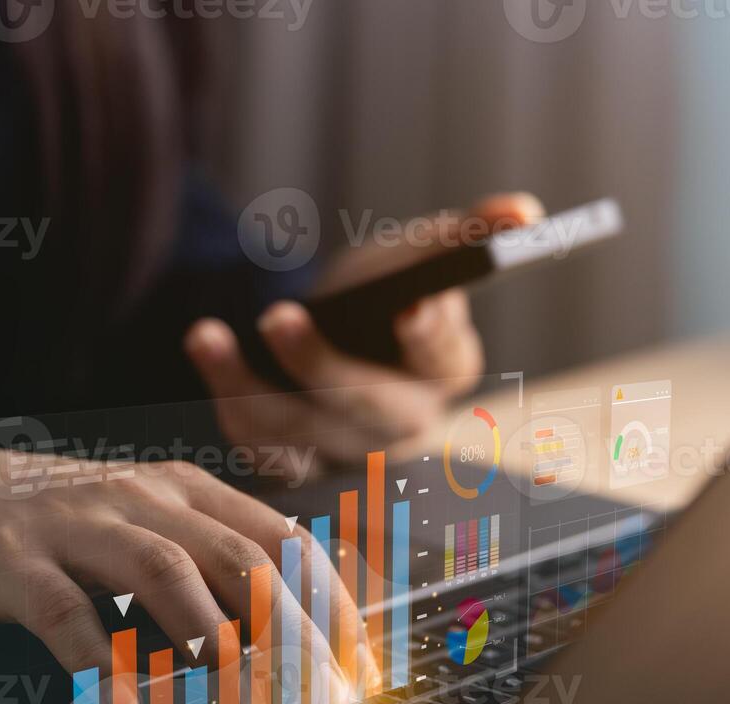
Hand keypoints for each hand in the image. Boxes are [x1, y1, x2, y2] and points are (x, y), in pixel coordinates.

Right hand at [0, 441, 377, 703]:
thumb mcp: (149, 525)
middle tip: (318, 692)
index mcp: (186, 492)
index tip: (358, 662)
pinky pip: (65, 612)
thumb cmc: (65, 526)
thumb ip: (214, 564)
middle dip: (290, 628)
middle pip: (238, 555)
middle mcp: (143, 499)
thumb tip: (294, 630)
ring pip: (163, 568)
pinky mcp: (17, 563)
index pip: (283, 537)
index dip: (328, 601)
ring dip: (209, 631)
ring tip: (239, 684)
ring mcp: (79, 526)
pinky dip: (98, 660)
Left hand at [185, 193, 545, 472]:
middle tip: (280, 316)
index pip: (445, 360)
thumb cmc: (381, 298)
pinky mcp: (292, 466)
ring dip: (247, 385)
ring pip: (298, 433)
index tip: (417, 305)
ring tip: (207, 334)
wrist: (328, 342)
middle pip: (368, 408)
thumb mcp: (415, 259)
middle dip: (321, 366)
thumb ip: (464, 236)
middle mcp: (402, 425)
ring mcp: (345, 454)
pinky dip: (224, 397)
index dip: (433, 335)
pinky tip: (206, 349)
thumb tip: (523, 212)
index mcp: (446, 370)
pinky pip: (255, 445)